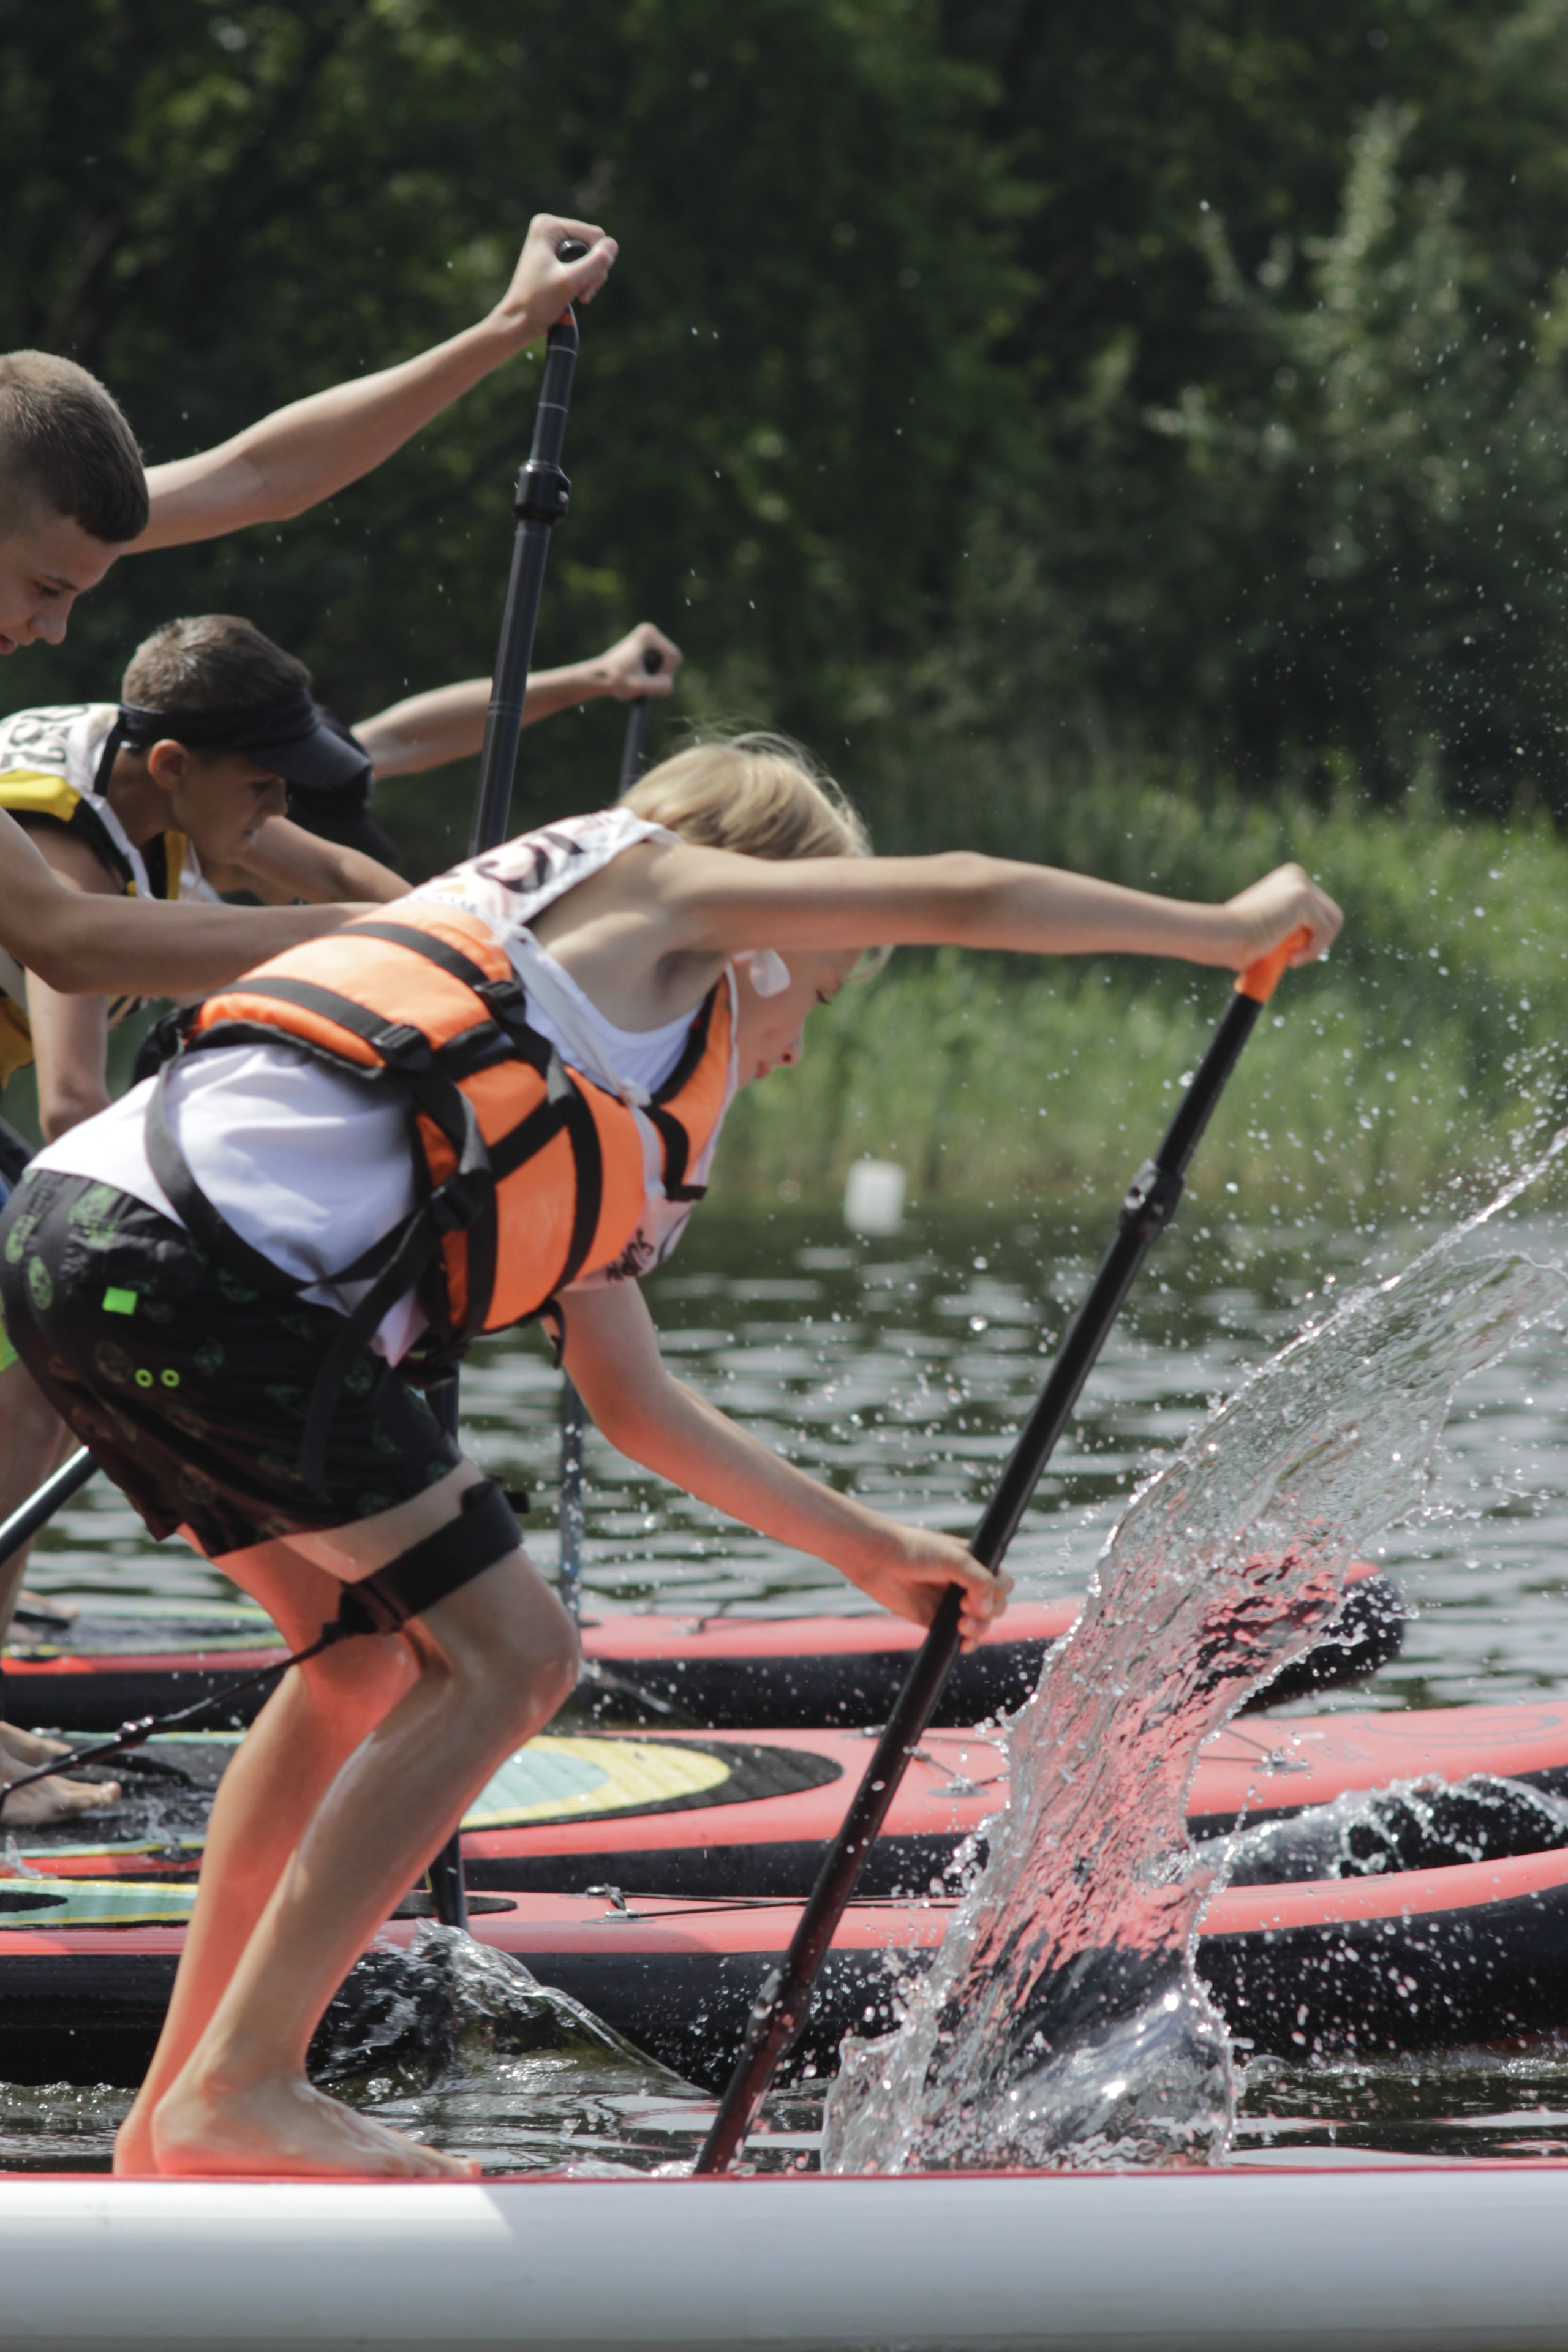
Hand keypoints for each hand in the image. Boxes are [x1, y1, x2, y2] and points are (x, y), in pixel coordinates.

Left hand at [491, 214, 618, 341]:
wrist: (518, 321)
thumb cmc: (539, 303)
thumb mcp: (571, 282)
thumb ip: (595, 262)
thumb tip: (613, 245)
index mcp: (549, 226)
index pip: (595, 235)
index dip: (598, 261)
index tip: (585, 285)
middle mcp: (550, 228)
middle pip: (593, 244)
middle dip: (593, 271)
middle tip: (583, 293)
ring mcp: (552, 241)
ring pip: (590, 256)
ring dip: (590, 279)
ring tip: (580, 296)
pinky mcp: (555, 255)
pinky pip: (582, 263)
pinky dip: (584, 280)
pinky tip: (578, 295)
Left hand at [594, 622, 683, 700]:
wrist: (599, 677)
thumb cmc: (616, 681)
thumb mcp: (639, 687)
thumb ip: (660, 686)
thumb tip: (670, 682)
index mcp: (649, 634)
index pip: (674, 658)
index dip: (664, 673)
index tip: (644, 676)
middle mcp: (649, 630)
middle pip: (673, 659)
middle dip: (660, 673)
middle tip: (640, 677)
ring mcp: (648, 636)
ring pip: (668, 663)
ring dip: (656, 674)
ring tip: (637, 676)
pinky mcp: (646, 644)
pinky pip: (662, 662)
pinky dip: (653, 672)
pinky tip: (637, 673)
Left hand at [840, 1524, 1011, 1653]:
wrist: (880, 1560)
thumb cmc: (916, 1550)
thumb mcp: (954, 1558)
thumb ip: (978, 1580)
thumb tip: (988, 1609)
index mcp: (976, 1564)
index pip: (1004, 1584)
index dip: (997, 1592)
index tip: (976, 1592)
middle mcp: (968, 1584)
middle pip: (997, 1606)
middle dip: (987, 1611)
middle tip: (963, 1605)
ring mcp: (953, 1603)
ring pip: (982, 1624)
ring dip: (978, 1628)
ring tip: (960, 1624)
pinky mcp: (937, 1620)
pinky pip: (961, 1638)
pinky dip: (967, 1643)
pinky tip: (962, 1644)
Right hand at [1223, 862, 1341, 970]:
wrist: (1221, 936)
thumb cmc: (1235, 939)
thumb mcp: (1267, 926)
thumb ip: (1287, 924)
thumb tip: (1309, 939)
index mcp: (1287, 879)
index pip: (1318, 910)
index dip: (1309, 936)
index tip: (1287, 952)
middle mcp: (1296, 875)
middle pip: (1330, 914)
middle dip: (1316, 940)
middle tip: (1291, 957)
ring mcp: (1300, 884)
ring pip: (1333, 922)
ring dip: (1315, 947)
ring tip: (1291, 957)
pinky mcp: (1303, 898)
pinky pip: (1325, 932)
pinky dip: (1311, 951)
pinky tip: (1290, 957)